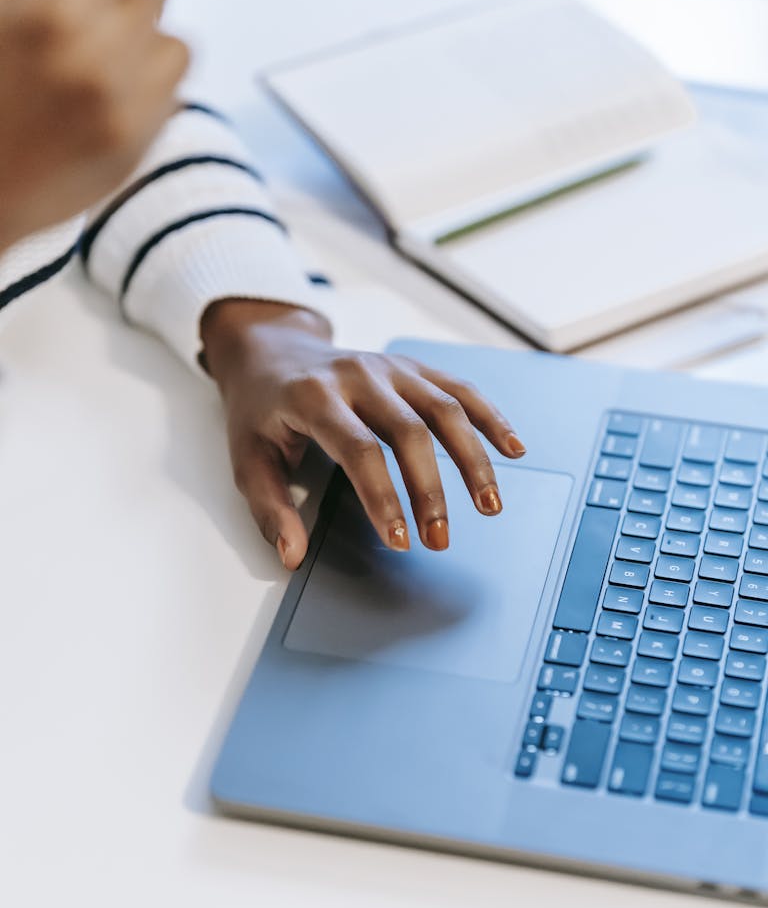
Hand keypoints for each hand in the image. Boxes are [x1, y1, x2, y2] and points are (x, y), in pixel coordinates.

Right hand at [0, 0, 188, 251]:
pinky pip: (175, 93)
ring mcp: (123, 109)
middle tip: (89, 26)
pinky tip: (110, 100)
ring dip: (147, 47)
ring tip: (102, 65)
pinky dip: (152, 90)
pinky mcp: (139, 146)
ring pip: (174, 45)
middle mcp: (95, 61)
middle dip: (123, 4)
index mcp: (53, 14)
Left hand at [202, 300, 525, 570]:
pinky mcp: (412, 368)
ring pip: (445, 410)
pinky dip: (490, 418)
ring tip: (489, 505)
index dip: (384, 497)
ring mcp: (390, 368)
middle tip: (440, 538)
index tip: (400, 539)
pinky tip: (513, 448)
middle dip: (430, 491)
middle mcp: (359, 376)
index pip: (360, 450)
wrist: (271, 351)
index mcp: (314, 397)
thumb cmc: (260, 411)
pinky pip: (460, 390)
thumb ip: (270, 510)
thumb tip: (292, 556)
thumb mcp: (247, 459)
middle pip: (410, 433)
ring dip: (473, 459)